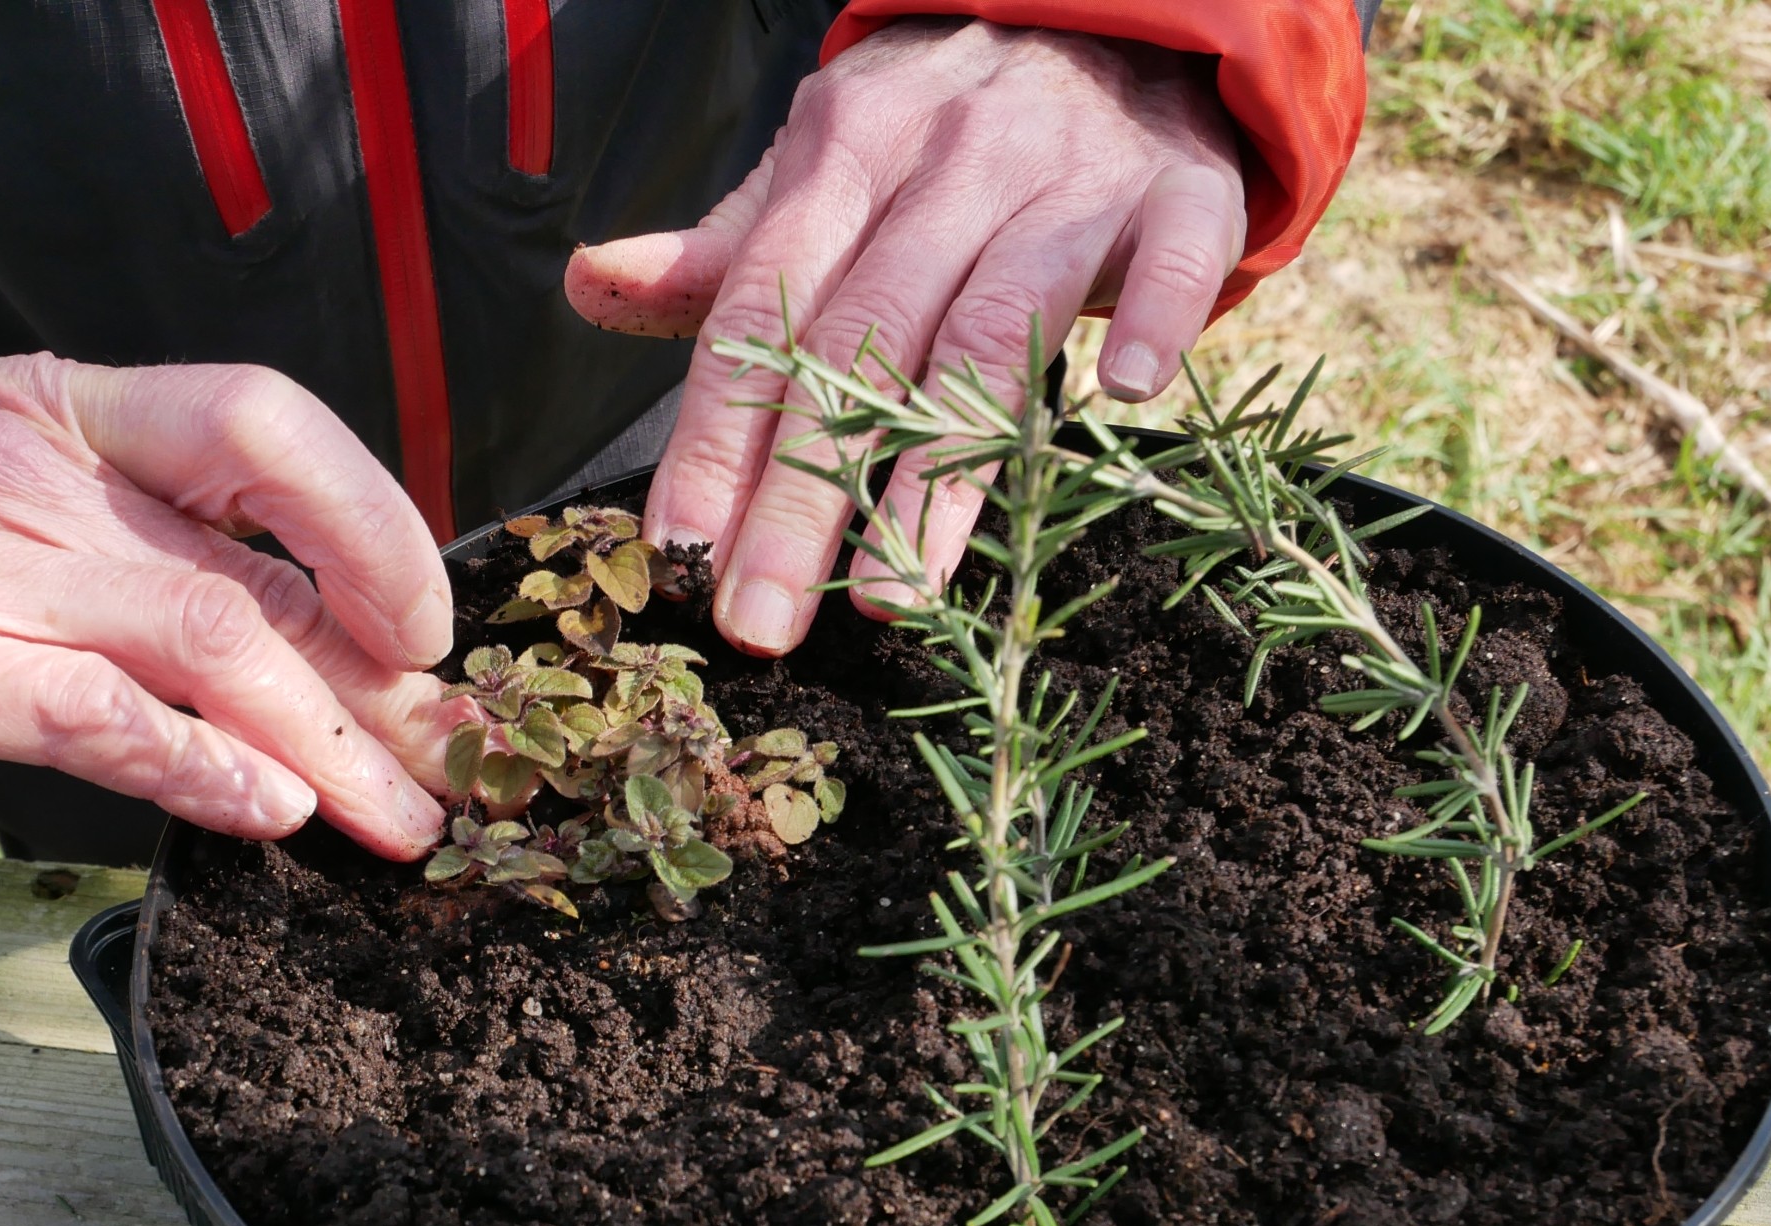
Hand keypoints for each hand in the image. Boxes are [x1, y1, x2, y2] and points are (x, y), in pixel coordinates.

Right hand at [0, 355, 462, 857]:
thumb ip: (111, 538)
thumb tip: (265, 640)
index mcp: (58, 408)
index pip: (264, 425)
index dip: (370, 520)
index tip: (424, 625)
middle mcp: (34, 469)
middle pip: (262, 565)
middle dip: (385, 681)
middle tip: (466, 769)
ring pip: (206, 637)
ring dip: (329, 744)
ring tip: (407, 827)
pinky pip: (90, 711)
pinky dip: (194, 763)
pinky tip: (269, 812)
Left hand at [566, 20, 1245, 651]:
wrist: (1112, 25)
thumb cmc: (942, 139)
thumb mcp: (824, 172)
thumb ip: (724, 253)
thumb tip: (591, 284)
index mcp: (841, 153)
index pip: (759, 319)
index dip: (713, 442)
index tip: (679, 555)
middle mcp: (946, 162)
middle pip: (859, 350)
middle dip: (801, 499)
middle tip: (762, 620)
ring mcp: (1064, 174)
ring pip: (990, 335)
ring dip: (940, 473)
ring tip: (896, 595)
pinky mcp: (1179, 189)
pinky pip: (1170, 256)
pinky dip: (1150, 314)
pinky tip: (1120, 393)